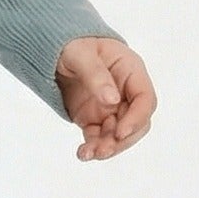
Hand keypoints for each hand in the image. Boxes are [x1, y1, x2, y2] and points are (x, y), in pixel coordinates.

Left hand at [53, 36, 154, 159]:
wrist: (53, 48)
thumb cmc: (71, 43)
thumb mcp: (81, 53)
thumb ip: (96, 75)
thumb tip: (112, 100)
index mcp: (130, 71)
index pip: (145, 99)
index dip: (137, 118)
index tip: (120, 132)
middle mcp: (125, 92)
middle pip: (137, 122)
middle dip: (123, 139)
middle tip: (103, 150)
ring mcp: (111, 106)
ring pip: (119, 134)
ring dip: (107, 147)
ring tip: (89, 154)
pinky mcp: (94, 117)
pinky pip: (99, 136)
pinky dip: (93, 147)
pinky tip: (83, 154)